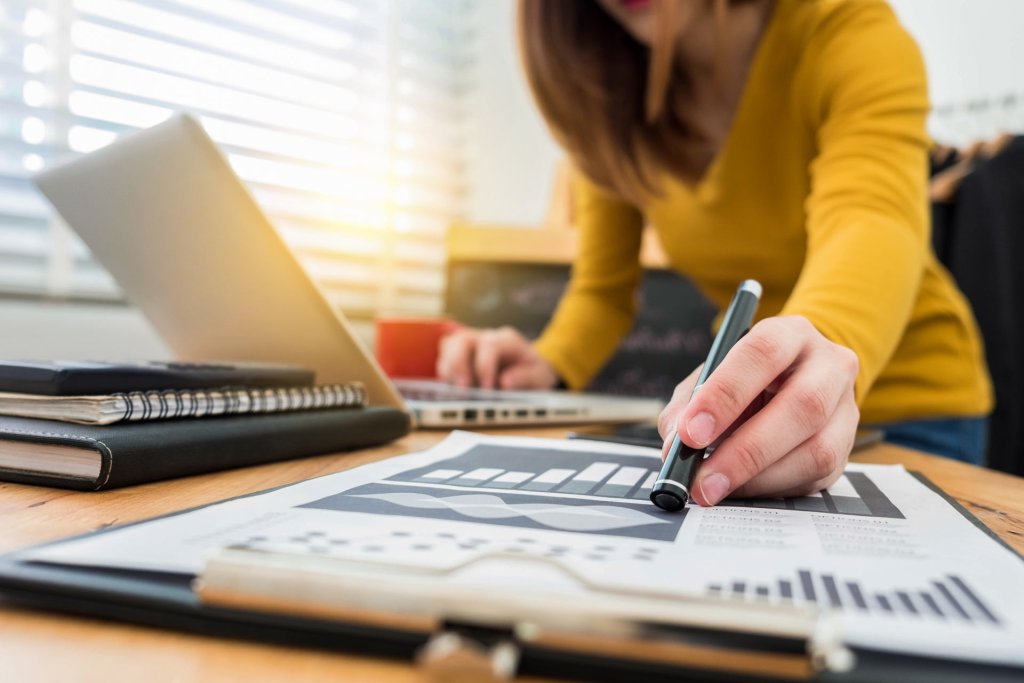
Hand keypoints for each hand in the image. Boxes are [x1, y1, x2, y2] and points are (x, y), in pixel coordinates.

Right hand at [436, 326, 558, 389]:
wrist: (530, 368)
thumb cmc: (533, 372)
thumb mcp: (540, 376)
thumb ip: (526, 377)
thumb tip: (505, 382)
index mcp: (508, 340)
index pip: (489, 345)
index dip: (484, 367)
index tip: (487, 389)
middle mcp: (486, 337)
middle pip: (462, 340)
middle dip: (459, 365)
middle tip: (463, 390)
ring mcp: (471, 344)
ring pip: (449, 346)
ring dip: (449, 369)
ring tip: (456, 391)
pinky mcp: (461, 355)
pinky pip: (444, 358)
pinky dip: (445, 374)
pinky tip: (453, 389)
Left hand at [657, 315, 859, 505]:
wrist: (790, 381)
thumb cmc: (742, 379)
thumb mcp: (709, 377)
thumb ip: (686, 407)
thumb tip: (674, 448)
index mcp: (789, 333)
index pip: (762, 353)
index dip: (725, 395)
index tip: (690, 434)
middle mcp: (829, 365)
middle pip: (802, 406)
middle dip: (746, 450)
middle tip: (702, 479)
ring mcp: (846, 408)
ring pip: (816, 450)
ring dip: (757, 478)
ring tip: (714, 489)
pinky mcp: (846, 448)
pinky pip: (816, 477)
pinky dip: (770, 488)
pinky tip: (740, 488)